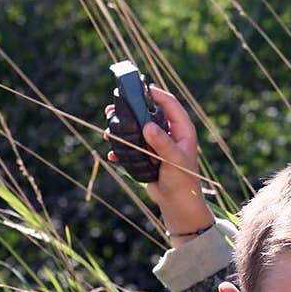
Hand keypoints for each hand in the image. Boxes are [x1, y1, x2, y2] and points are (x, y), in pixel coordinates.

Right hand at [104, 86, 211, 236]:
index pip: (169, 103)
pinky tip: (112, 152)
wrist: (177, 204)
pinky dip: (122, 149)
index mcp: (182, 130)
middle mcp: (170, 133)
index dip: (155, 93)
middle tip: (114, 106)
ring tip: (108, 129)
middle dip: (131, 109)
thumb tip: (148, 126)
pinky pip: (133, 147)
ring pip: (138, 129)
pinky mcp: (149, 156)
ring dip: (122, 128)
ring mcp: (158, 144)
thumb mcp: (174, 160)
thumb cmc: (182, 182)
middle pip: (149, 113)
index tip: (139, 87)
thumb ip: (162, 143)